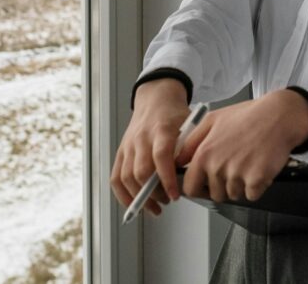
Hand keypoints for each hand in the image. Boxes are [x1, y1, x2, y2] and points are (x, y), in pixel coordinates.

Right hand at [110, 79, 190, 215]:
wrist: (155, 99)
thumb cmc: (175, 115)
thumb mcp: (189, 126)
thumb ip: (190, 149)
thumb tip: (191, 177)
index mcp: (161, 129)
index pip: (161, 157)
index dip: (167, 179)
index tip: (175, 195)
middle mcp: (141, 138)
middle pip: (141, 171)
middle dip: (155, 193)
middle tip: (168, 200)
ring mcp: (128, 145)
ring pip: (127, 178)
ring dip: (140, 198)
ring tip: (155, 208)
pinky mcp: (121, 152)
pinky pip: (116, 178)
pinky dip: (123, 195)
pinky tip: (134, 205)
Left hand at [176, 89, 307, 202]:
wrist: (279, 116)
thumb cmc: (248, 116)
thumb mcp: (212, 120)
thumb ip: (191, 142)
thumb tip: (178, 160)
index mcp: (205, 153)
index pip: (190, 187)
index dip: (198, 188)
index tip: (205, 186)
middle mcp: (218, 166)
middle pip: (215, 194)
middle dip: (224, 185)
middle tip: (236, 166)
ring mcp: (238, 175)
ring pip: (234, 195)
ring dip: (241, 185)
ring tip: (249, 162)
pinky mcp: (256, 181)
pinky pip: (252, 195)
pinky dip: (257, 186)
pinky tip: (259, 167)